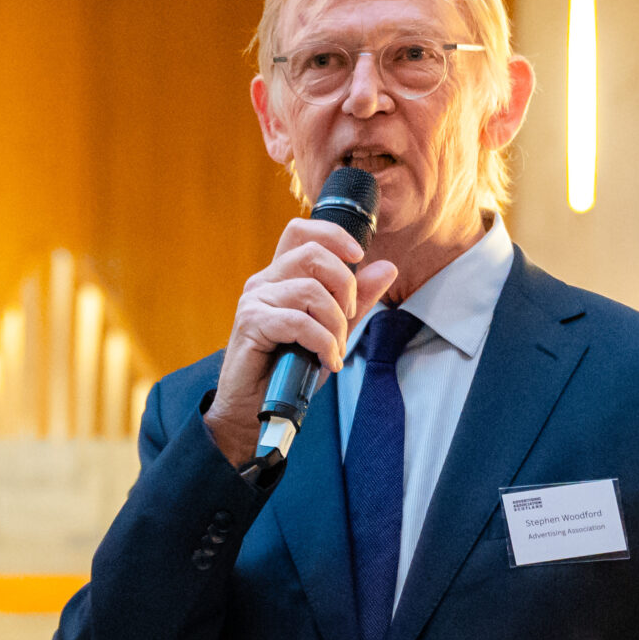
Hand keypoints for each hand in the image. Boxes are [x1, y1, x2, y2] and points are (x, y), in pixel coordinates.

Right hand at [203, 218, 397, 467]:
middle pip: (312, 254)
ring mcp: (255, 300)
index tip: (358, 256)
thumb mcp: (332, 331)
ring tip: (334, 351)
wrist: (254, 409)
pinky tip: (326, 361)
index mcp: (280, 277)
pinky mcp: (251, 323)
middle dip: (345, 286)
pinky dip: (322, 343)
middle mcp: (264, 281)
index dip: (333, 235)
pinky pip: (299, 322)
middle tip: (350, 319)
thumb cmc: (288, 371)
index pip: (301, 230)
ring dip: (334, 325)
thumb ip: (357, 300)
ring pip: (310, 290)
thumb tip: (387, 267)